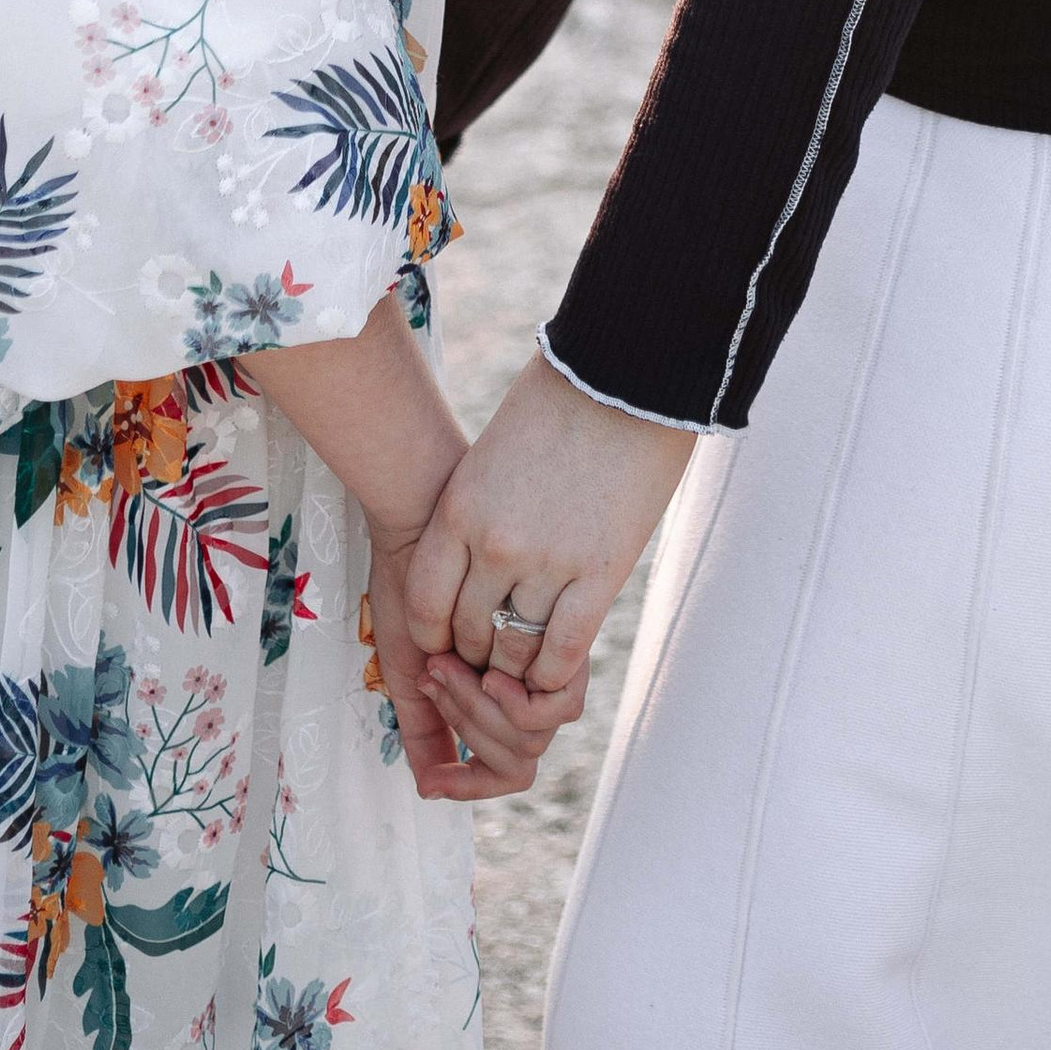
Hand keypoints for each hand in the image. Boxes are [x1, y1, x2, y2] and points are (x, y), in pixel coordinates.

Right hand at [365, 519, 591, 800]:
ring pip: (530, 739)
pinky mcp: (562, 640)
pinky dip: (507, 702)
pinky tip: (481, 668)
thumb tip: (433, 787)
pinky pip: (546, 708)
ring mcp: (548, 664)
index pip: (509, 768)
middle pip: (518, 756)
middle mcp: (530, 684)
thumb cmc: (411, 583)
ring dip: (478, 712)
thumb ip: (424, 726)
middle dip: (467, 727)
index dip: (474, 785)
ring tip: (445, 664)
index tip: (435, 782)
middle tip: (435, 676)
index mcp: (501, 692)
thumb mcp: (411, 663)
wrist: (422, 522)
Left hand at [406, 351, 694, 702]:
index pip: (424, 602)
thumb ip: (475, 509)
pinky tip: (552, 672)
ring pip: (515, 648)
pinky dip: (553, 671)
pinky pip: (565, 650)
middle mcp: (495, 543)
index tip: (444, 641)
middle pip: (469, 631)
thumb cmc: (558, 402)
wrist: (626, 377)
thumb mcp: (492, 455)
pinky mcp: (600, 573)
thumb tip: (471, 557)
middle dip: (474, 653)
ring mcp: (548, 562)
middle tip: (486, 656)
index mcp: (460, 509)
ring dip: (515, 665)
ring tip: (521, 663)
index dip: (432, 634)